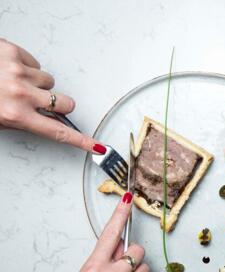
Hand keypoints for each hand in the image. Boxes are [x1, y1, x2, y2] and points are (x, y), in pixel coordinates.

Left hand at [0, 38, 104, 152]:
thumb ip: (20, 121)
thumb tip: (42, 121)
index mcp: (15, 115)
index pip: (58, 133)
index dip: (81, 141)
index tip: (97, 148)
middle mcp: (20, 94)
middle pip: (66, 103)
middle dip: (59, 104)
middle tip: (43, 102)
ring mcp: (18, 71)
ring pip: (50, 81)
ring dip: (37, 83)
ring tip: (14, 82)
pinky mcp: (13, 52)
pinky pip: (35, 63)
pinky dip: (26, 67)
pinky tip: (9, 68)